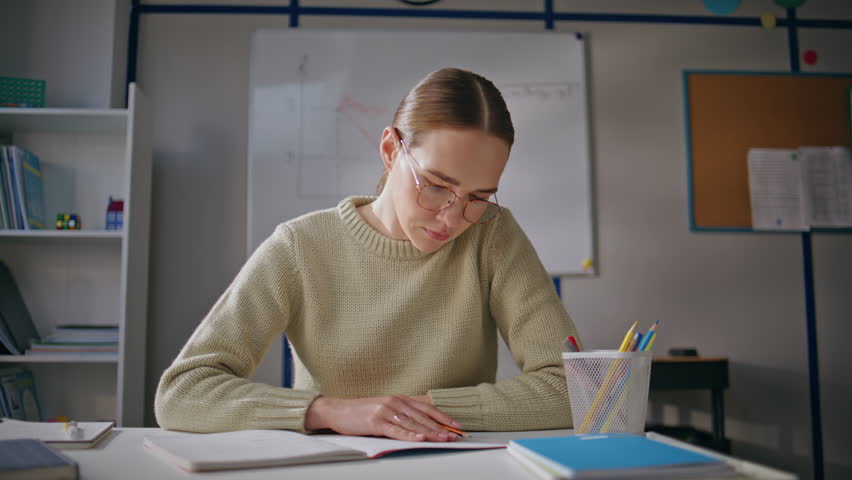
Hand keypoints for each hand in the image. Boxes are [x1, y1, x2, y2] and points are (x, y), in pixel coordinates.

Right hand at [305, 395, 461, 441]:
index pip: (427, 408)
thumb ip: (404, 412)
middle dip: (441, 427)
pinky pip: (396, 430)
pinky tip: (420, 438)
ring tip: (443, 438)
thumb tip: (425, 421)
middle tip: (455, 435)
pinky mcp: (376, 421)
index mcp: (400, 399)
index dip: (443, 417)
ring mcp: (386, 411)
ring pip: (413, 424)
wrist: (339, 411)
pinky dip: (409, 435)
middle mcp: (396, 402)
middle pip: (423, 417)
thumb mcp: (387, 408)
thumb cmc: (364, 412)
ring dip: (430, 432)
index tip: (457, 426)